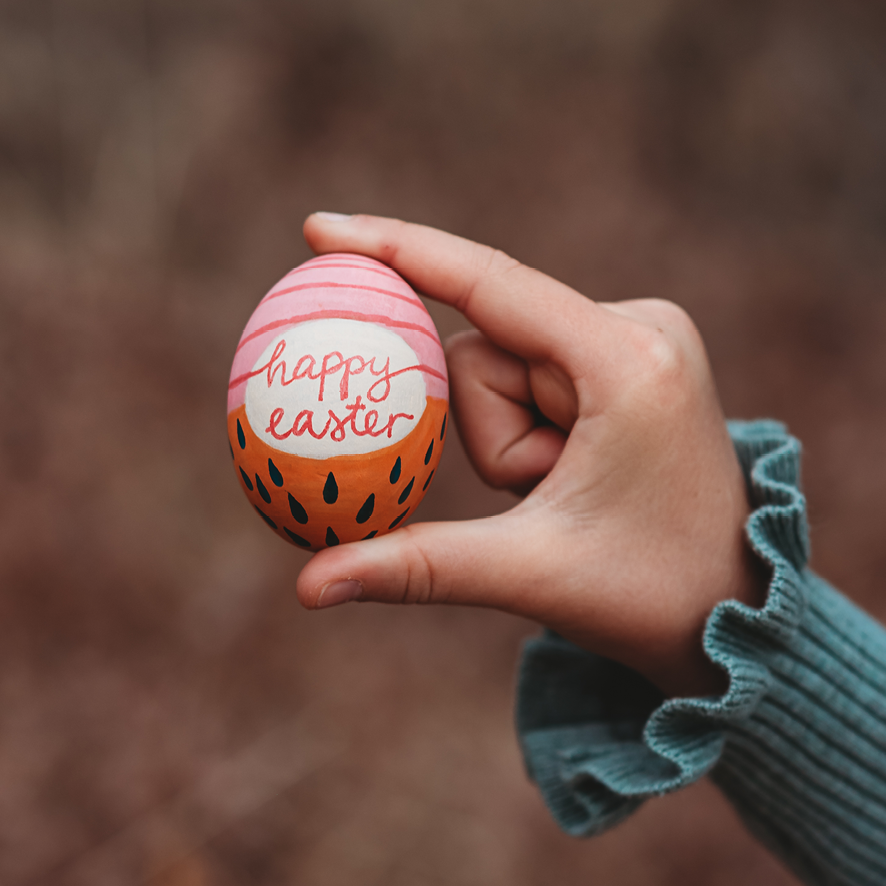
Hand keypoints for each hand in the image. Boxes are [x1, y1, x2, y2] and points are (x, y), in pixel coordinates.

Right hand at [296, 213, 765, 696]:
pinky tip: (575, 469)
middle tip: (545, 492)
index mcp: (626, 360)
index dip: (399, 249)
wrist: (730, 603)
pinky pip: (527, 372)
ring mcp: (633, 337)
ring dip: (508, 440)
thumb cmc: (648, 592)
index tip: (318, 228)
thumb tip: (309, 586)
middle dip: (491, 436)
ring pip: (500, 369)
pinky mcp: (622, 356)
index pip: (488, 285)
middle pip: (484, 353)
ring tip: (569, 489)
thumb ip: (416, 567)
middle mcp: (637, 326)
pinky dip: (524, 426)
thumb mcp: (527, 573)